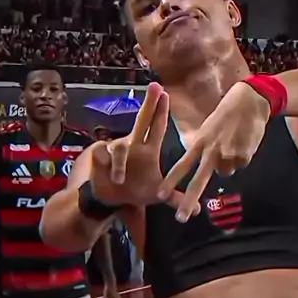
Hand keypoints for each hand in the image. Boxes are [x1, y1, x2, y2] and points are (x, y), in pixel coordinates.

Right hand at [89, 82, 186, 210]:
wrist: (110, 197)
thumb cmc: (135, 189)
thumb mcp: (157, 195)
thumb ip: (175, 199)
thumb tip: (197, 211)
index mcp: (148, 150)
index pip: (156, 127)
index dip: (160, 111)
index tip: (165, 92)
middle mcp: (133, 145)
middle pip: (141, 120)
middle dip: (149, 103)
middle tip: (155, 87)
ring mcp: (116, 149)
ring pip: (119, 147)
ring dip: (120, 164)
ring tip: (119, 180)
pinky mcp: (100, 156)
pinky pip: (102, 154)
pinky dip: (106, 165)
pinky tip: (107, 175)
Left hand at [159, 81, 270, 221]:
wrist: (250, 100)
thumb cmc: (228, 114)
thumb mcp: (209, 128)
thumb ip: (205, 147)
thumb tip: (209, 166)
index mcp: (200, 142)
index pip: (182, 164)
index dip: (171, 181)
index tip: (160, 194)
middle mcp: (211, 150)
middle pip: (199, 179)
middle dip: (189, 199)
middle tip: (181, 218)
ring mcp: (228, 154)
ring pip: (226, 171)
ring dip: (229, 163)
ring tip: (234, 144)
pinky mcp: (244, 155)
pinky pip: (241, 164)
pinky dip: (243, 157)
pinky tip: (244, 142)